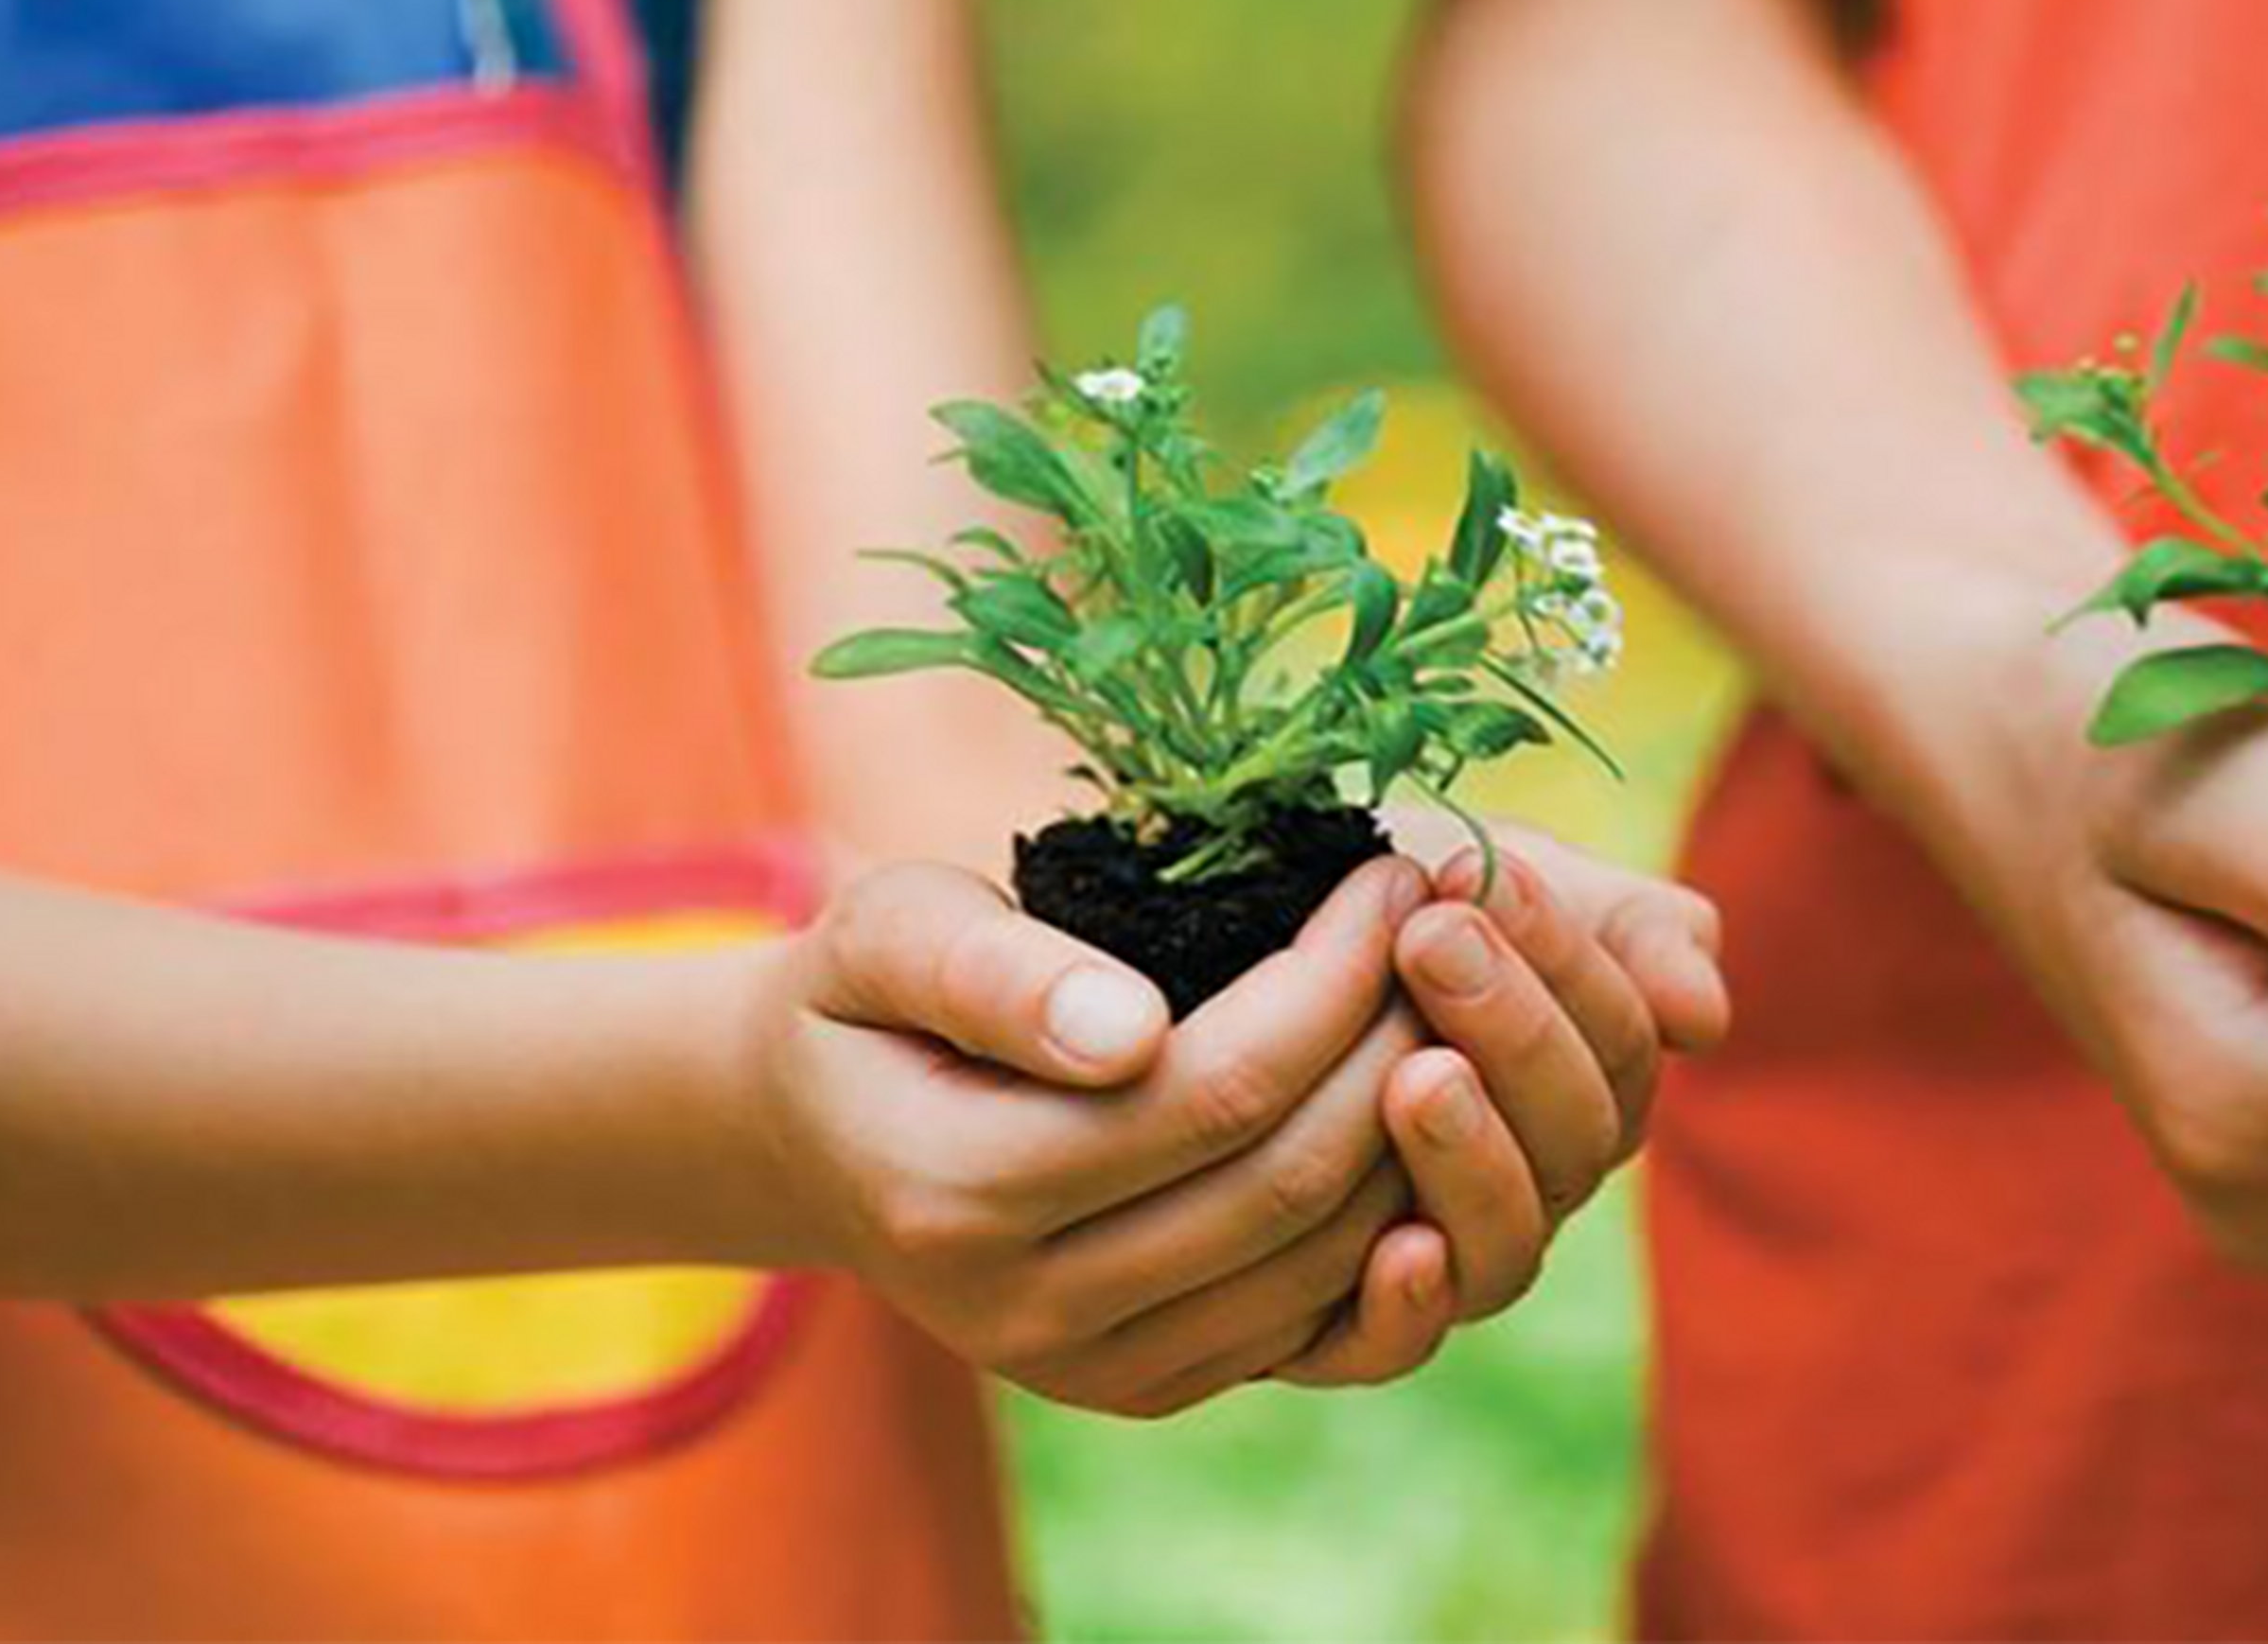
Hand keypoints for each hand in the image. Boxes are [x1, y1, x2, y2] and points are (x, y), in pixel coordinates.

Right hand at [737, 856, 1555, 1416]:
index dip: (1330, 984)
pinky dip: (1388, 1219)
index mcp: (956, 1193)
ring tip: (1450, 1006)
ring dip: (1416, 1136)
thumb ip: (994, 970)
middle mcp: (1026, 1314)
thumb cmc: (865, 999)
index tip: (1392, 880)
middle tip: (1454, 936)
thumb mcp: (886, 935)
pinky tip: (1416, 1111)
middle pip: (1287, 1187)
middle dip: (1396, 1049)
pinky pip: (1314, 1321)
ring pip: (1322, 1264)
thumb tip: (1129, 1030)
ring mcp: (1093, 1370)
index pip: (1214, 1091)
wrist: (813, 1138)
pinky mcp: (1149, 1388)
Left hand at [1379, 813, 1727, 1319]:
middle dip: (1511, 1029)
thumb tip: (1704, 1019)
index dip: (1564, 960)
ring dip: (1471, 1157)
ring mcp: (1451, 1259)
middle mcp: (1533, 1183)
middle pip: (1574, 1140)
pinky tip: (1395, 1247)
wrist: (1234, 958)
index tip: (1480, 872)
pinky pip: (1396, 1349)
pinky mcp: (1344, 1329)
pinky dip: (1407, 1307)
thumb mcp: (1503, 875)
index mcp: (1589, 1083)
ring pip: (1503, 1249)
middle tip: (1432, 938)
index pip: (1621, 1042)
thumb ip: (1631, 930)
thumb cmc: (1380, 904)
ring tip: (1414, 1075)